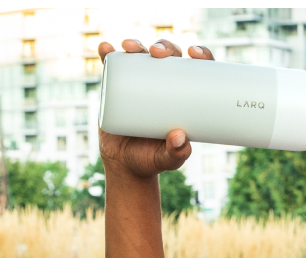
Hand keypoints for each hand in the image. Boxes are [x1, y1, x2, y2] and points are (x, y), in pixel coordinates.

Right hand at [96, 39, 215, 179]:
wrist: (124, 164)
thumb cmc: (153, 159)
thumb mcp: (169, 159)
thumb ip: (176, 152)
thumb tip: (179, 137)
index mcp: (184, 95)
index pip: (198, 69)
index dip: (201, 54)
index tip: (195, 53)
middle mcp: (163, 83)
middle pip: (168, 56)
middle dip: (165, 46)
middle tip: (158, 53)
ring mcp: (138, 83)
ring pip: (140, 56)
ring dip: (136, 45)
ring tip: (130, 47)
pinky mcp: (117, 86)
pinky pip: (112, 66)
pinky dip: (107, 54)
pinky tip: (104, 47)